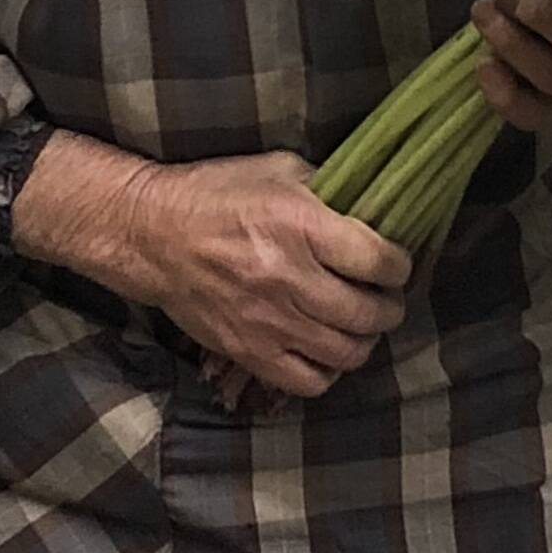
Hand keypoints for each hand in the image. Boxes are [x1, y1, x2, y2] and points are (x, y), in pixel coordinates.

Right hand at [12, 135, 410, 401]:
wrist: (152, 236)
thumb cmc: (216, 195)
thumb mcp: (278, 170)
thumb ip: (329, 189)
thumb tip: (374, 209)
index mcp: (300, 227)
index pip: (380, 262)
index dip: (400, 265)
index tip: (395, 263)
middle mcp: (288, 279)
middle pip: (369, 314)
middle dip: (390, 307)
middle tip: (385, 298)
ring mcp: (268, 322)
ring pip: (347, 353)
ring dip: (365, 340)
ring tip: (359, 324)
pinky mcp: (249, 353)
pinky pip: (310, 381)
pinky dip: (329, 371)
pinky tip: (326, 349)